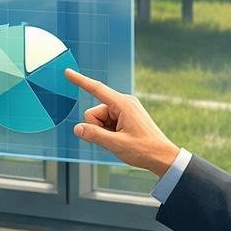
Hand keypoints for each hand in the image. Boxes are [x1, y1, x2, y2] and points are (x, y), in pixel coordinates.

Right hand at [65, 68, 180, 175]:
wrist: (163, 158)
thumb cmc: (145, 150)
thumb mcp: (116, 144)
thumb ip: (94, 135)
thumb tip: (77, 128)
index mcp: (123, 104)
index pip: (96, 89)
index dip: (80, 80)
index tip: (67, 73)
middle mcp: (124, 103)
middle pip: (94, 113)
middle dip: (97, 128)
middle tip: (113, 140)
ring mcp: (125, 110)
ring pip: (99, 120)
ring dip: (104, 132)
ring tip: (119, 142)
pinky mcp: (126, 117)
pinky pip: (107, 123)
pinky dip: (109, 133)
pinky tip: (121, 141)